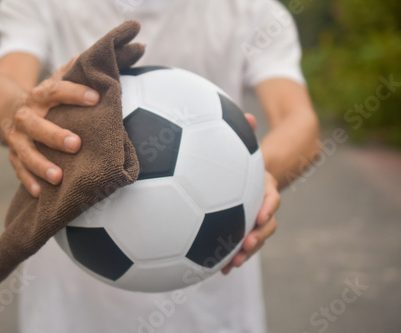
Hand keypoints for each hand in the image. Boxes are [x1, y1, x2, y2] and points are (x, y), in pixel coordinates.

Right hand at [5, 57, 99, 196]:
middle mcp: (26, 116)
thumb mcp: (53, 82)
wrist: (4, 108)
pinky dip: (28, 181)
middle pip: (38, 125)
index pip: (55, 91)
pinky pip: (18, 169)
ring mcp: (17, 137)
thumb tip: (93, 55)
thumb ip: (72, 72)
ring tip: (58, 176)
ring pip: (26, 152)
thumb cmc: (42, 98)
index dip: (75, 93)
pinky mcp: (13, 155)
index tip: (96, 98)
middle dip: (55, 135)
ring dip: (41, 164)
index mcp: (39, 96)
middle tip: (76, 144)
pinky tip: (40, 193)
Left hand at [221, 114, 279, 273]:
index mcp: (265, 187)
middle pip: (267, 225)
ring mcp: (254, 219)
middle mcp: (263, 206)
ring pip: (255, 239)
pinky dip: (231, 256)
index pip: (271, 197)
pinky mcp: (242, 228)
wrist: (254, 171)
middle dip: (258, 237)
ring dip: (245, 253)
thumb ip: (246, 131)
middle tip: (246, 246)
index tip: (261, 215)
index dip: (268, 207)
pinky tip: (217, 270)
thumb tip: (246, 114)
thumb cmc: (245, 155)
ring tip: (230, 265)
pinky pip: (239, 245)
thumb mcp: (246, 143)